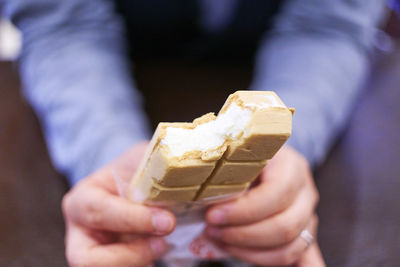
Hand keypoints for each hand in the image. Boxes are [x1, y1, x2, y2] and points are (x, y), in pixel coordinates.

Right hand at [62, 142, 175, 266]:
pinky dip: (142, 265)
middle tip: (162, 244)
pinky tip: (157, 256)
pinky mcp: (109, 262)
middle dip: (129, 256)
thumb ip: (154, 168)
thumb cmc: (136, 171)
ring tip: (162, 246)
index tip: (166, 221)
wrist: (136, 184)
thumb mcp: (143, 160)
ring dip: (137, 263)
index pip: (98, 212)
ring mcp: (91, 251)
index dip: (132, 219)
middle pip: (87, 258)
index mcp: (83, 198)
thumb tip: (181, 175)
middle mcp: (80, 230)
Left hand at [205, 146, 324, 265]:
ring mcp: (308, 215)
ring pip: (290, 247)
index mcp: (290, 166)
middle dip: (243, 235)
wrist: (262, 159)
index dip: (242, 211)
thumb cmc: (243, 158)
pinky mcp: (304, 233)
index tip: (212, 215)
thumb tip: (213, 210)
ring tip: (222, 242)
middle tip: (211, 230)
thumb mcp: (237, 158)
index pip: (275, 195)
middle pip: (285, 226)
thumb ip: (231, 180)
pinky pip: (306, 257)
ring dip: (251, 253)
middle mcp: (305, 191)